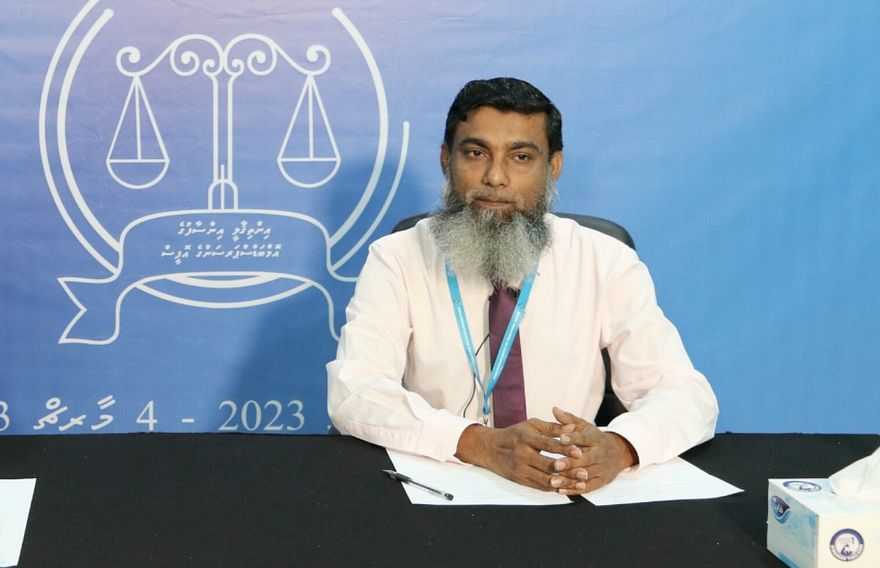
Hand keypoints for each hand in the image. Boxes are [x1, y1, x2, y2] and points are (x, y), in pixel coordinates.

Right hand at [455, 420, 579, 491]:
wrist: (490, 449)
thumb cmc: (514, 435)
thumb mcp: (531, 426)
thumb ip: (552, 428)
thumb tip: (572, 429)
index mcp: (525, 438)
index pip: (548, 444)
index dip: (564, 448)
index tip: (579, 451)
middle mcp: (522, 455)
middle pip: (548, 464)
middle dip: (568, 469)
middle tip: (584, 471)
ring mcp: (521, 469)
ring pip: (545, 479)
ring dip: (564, 482)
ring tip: (579, 482)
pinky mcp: (521, 480)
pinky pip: (540, 486)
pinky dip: (554, 488)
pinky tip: (567, 487)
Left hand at [549, 407, 638, 494]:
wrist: (619, 453)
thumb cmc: (595, 439)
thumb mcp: (585, 427)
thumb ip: (569, 420)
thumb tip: (554, 409)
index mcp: (595, 439)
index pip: (584, 438)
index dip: (573, 438)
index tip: (561, 438)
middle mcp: (600, 454)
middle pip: (585, 459)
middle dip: (570, 463)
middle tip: (555, 465)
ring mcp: (602, 469)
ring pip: (585, 476)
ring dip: (569, 479)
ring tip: (553, 481)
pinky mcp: (601, 481)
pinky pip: (588, 488)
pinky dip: (575, 490)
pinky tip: (561, 491)